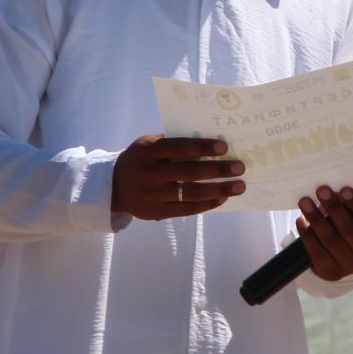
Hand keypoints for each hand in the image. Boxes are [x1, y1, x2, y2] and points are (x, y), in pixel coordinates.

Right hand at [111, 134, 244, 219]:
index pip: (179, 147)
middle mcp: (150, 173)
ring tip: (239, 186)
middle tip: (239, 167)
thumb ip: (172, 142)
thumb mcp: (148, 144)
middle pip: (189, 172)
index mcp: (148, 151)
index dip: (202, 147)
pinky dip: (207, 204)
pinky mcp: (156, 212)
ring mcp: (153, 195)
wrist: (113, 186)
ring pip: (190, 193)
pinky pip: (186, 209)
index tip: (224, 146)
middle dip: (217, 170)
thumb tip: (207, 141)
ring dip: (218, 189)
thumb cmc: (140, 159)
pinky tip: (222, 198)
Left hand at [295, 186, 352, 281]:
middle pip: (348, 229)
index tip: (344, 189)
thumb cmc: (352, 226)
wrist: (343, 257)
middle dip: (333, 208)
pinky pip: (317, 252)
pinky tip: (301, 221)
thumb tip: (335, 191)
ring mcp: (350, 266)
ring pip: (331, 240)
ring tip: (305, 202)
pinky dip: (307, 235)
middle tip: (321, 190)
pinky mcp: (331, 272)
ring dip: (316, 219)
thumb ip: (351, 205)